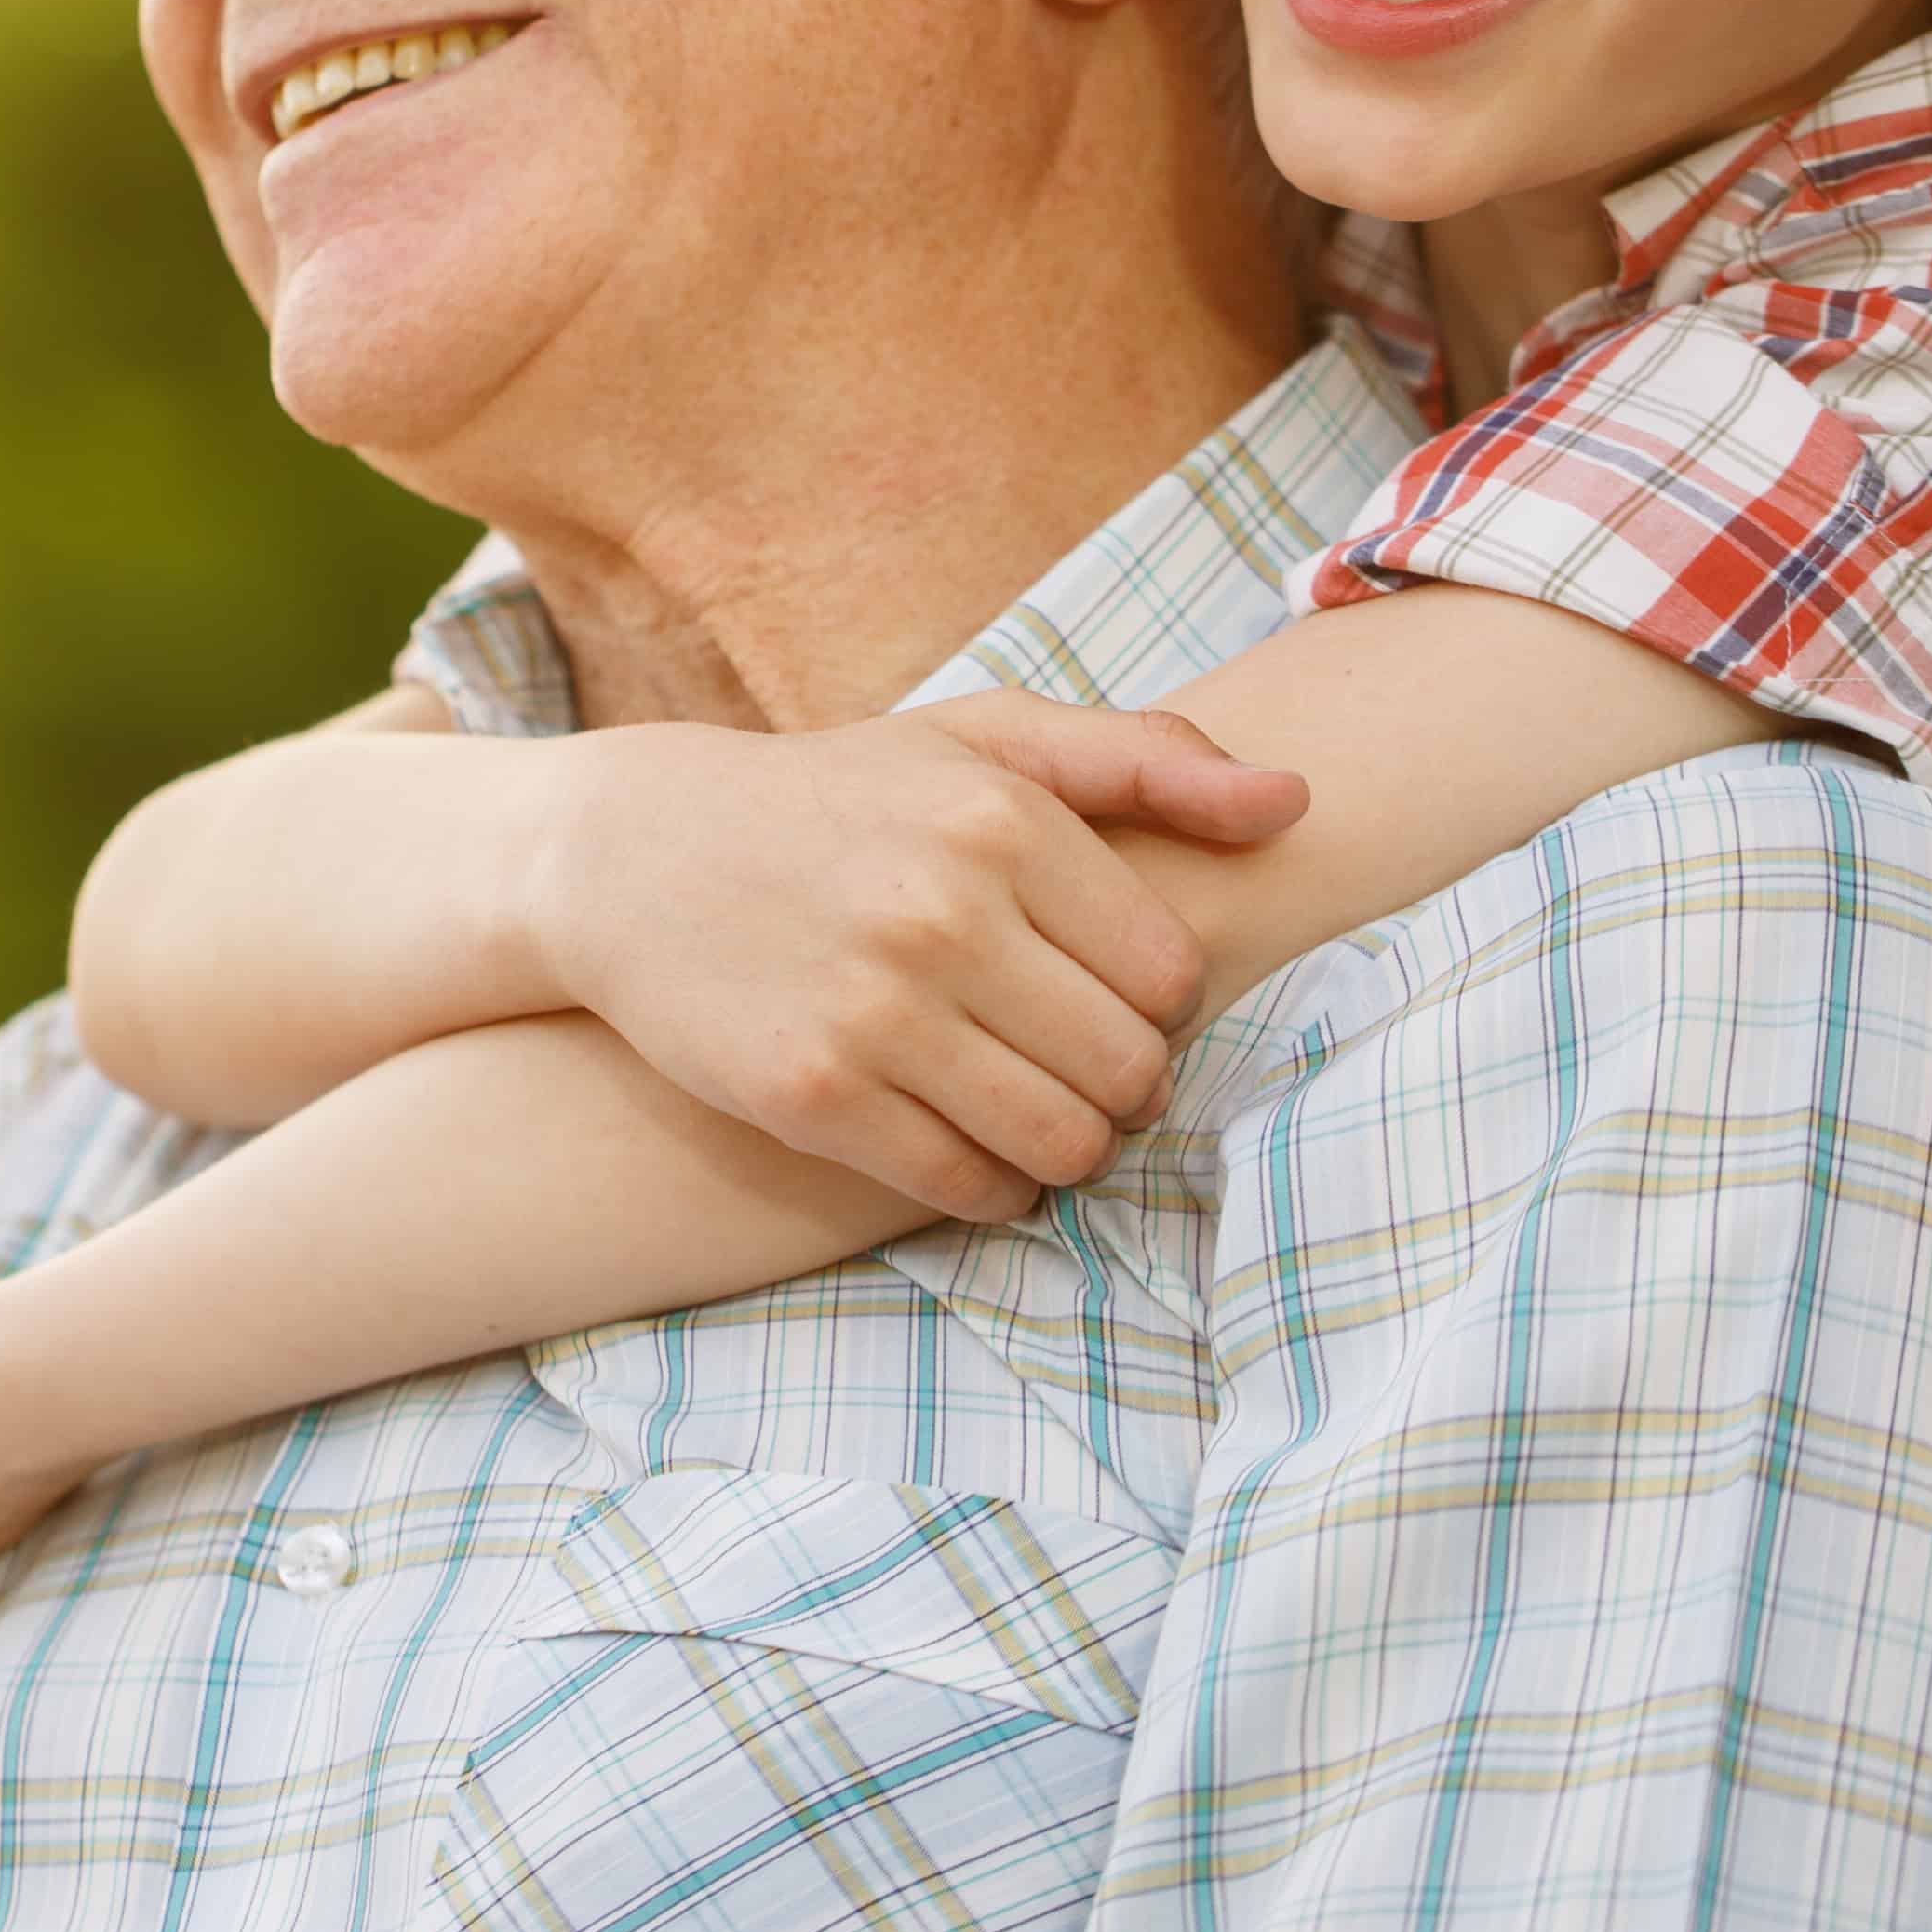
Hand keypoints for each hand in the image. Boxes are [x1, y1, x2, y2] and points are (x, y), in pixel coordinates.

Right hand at [528, 694, 1301, 1222]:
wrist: (632, 855)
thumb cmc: (838, 799)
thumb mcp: (981, 742)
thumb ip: (1144, 760)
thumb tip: (1299, 800)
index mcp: (999, 820)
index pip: (1171, 973)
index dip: (1158, 1004)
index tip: (1108, 997)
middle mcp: (941, 912)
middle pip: (1128, 1068)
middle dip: (1124, 1087)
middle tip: (1083, 1071)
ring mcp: (873, 1010)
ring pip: (1060, 1142)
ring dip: (1070, 1149)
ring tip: (1039, 1115)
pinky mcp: (812, 1095)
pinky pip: (968, 1187)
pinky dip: (996, 1188)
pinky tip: (975, 1150)